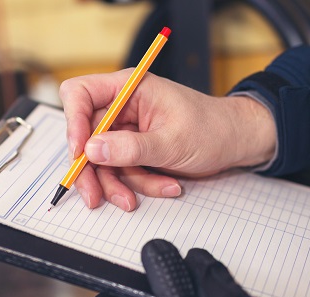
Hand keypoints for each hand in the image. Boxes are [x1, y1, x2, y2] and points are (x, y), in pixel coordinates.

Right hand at [60, 70, 275, 210]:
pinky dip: (139, 184)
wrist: (236, 143)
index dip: (72, 122)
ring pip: (101, 161)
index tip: (79, 152)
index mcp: (129, 88)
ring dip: (121, 184)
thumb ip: (130, 148)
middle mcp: (122, 106)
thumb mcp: (172, 141)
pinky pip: (121, 171)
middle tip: (95, 195)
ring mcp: (127, 130)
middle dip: (93, 170)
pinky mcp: (133, 150)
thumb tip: (92, 149)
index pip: (80, 94)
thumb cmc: (213, 129)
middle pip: (85, 136)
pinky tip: (165, 186)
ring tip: (149, 193)